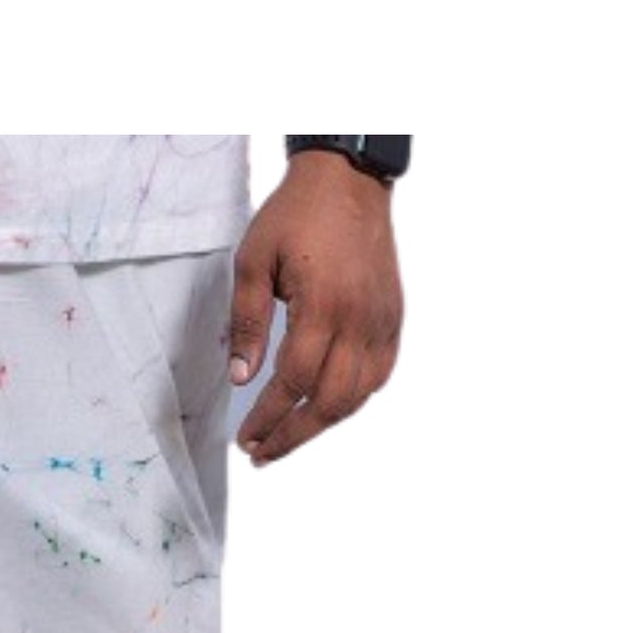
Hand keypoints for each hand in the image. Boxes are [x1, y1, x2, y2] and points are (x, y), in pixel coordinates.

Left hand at [228, 151, 403, 464]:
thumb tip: (241, 378)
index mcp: (323, 305)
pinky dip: (352, 399)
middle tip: (261, 452)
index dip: (269, 417)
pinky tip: (326, 408)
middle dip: (292, 435)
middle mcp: (359, 319)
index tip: (246, 438)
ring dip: (321, 424)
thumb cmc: (297, 215)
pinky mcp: (392, 317)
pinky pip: (378, 374)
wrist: (347, 180)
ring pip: (357, 395)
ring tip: (287, 437)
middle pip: (329, 401)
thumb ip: (247, 322)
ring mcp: (381, 320)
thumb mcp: (253, 261)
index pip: (294, 382)